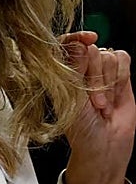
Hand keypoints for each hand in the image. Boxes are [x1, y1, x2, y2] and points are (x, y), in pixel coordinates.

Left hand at [63, 31, 135, 183]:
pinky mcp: (120, 76)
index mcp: (61, 71)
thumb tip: (78, 45)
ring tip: (102, 104)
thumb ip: (73, 70)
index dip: (75, 38)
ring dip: (107, 82)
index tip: (87, 40)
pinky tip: (116, 95)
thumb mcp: (71, 98)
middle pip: (89, 50)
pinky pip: (123, 58)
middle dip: (94, 76)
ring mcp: (100, 71)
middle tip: (93, 101)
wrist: (105, 145)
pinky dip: (121, 76)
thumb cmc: (81, 128)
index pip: (65, 43)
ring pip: (107, 55)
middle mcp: (80, 68)